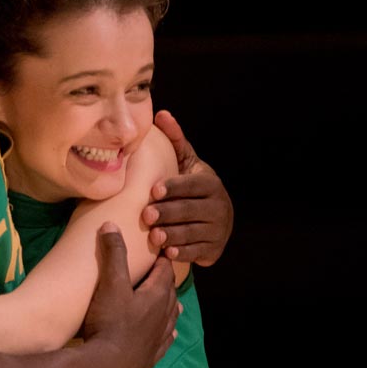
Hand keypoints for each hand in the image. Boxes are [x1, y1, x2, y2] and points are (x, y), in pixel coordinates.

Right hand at [80, 222, 178, 367]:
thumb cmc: (109, 322)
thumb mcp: (109, 284)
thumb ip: (113, 254)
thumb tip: (111, 225)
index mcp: (158, 296)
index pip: (166, 271)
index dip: (162, 259)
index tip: (159, 250)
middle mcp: (165, 316)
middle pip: (170, 293)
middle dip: (165, 281)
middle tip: (158, 272)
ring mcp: (160, 338)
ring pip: (172, 317)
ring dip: (170, 306)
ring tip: (169, 301)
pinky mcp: (152, 357)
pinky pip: (166, 341)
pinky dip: (167, 332)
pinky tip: (168, 334)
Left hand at [140, 110, 233, 265]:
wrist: (214, 219)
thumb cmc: (192, 187)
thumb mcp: (186, 163)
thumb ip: (175, 140)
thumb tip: (161, 113)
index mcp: (211, 183)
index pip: (193, 185)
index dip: (174, 188)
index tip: (154, 190)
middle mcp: (219, 206)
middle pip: (191, 210)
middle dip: (168, 213)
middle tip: (147, 216)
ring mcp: (218, 230)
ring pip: (193, 233)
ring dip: (173, 235)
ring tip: (155, 236)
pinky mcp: (214, 250)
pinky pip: (197, 252)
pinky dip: (182, 253)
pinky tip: (168, 253)